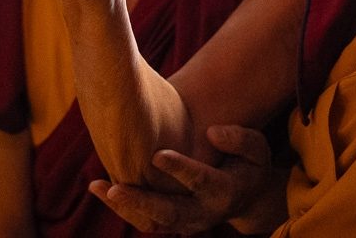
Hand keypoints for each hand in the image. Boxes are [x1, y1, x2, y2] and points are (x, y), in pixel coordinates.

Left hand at [90, 125, 282, 233]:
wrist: (245, 198)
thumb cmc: (249, 164)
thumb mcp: (257, 149)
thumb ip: (239, 139)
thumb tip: (211, 132)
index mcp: (225, 192)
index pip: (201, 181)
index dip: (180, 169)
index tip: (157, 155)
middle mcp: (202, 213)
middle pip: (169, 212)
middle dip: (141, 202)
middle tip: (115, 189)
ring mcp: (184, 221)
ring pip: (151, 222)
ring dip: (124, 207)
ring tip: (99, 187)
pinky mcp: (169, 222)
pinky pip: (143, 220)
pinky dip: (121, 207)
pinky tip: (99, 187)